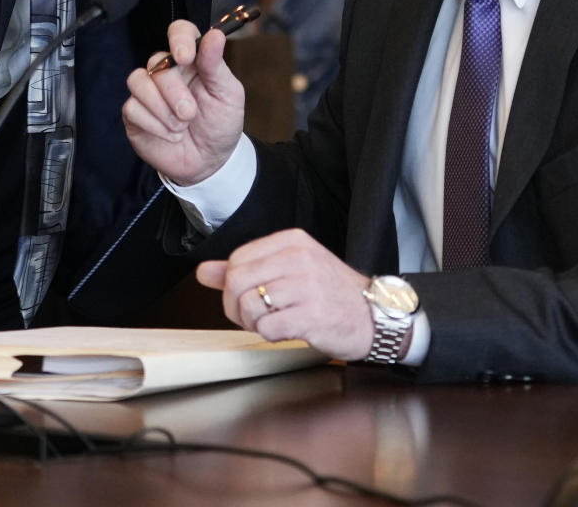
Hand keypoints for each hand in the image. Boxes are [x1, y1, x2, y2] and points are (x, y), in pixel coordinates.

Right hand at [122, 20, 245, 184]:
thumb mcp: (227, 94)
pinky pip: (132, 108)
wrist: (210, 162)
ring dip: (161, 107)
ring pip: (137, 81)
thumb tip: (214, 34)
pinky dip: (154, 124)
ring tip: (181, 125)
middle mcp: (168, 72)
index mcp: (193, 60)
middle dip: (173, 90)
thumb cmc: (221, 123)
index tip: (184, 57)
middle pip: (156, 61)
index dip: (179, 39)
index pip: (179, 31)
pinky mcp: (134, 114)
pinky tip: (170, 135)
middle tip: (190, 113)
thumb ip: (216, 65)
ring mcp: (149, 92)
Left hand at [196, 229, 374, 360]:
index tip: (247, 296)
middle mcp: (299, 258)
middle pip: (236, 281)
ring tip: (274, 322)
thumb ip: (245, 268)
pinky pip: (267, 328)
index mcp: (292, 241)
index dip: (232, 285)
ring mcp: (306, 285)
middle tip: (254, 316)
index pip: (237, 259)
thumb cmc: (329, 292)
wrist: (372, 314)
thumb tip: (204, 271)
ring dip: (254, 323)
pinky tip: (287, 330)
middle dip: (236, 307)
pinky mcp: (311, 315)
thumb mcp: (289, 269)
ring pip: (249, 305)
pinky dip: (270, 335)